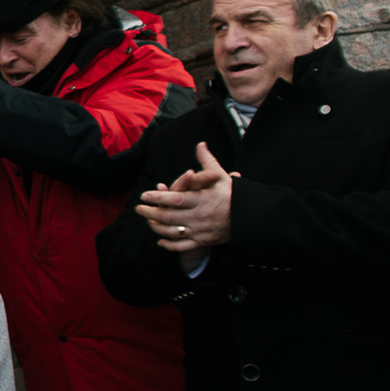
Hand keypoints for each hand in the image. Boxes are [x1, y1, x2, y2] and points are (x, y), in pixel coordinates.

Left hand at [137, 142, 235, 266]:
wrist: (250, 218)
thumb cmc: (233, 195)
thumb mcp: (220, 177)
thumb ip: (206, 161)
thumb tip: (200, 144)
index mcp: (202, 200)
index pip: (175, 199)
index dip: (158, 198)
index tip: (144, 195)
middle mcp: (199, 216)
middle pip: (169, 216)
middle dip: (151, 213)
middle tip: (138, 208)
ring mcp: (200, 231)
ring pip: (173, 232)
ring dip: (156, 227)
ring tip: (147, 221)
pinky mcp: (203, 242)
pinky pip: (183, 246)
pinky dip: (170, 244)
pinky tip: (160, 241)